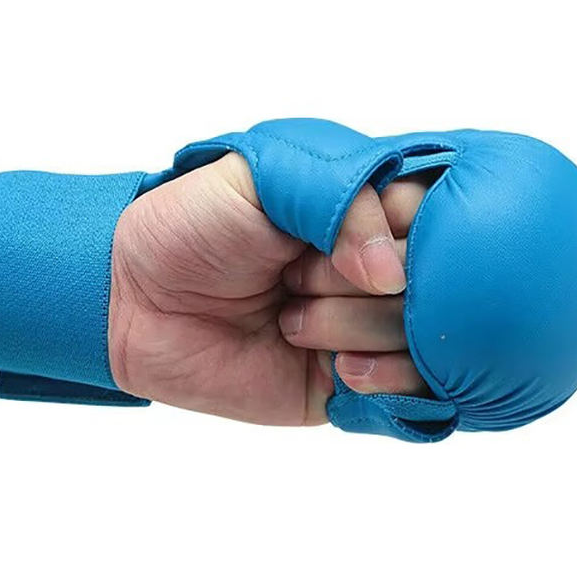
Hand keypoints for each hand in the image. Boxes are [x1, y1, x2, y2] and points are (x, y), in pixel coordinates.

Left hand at [108, 152, 432, 424]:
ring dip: (354, 328)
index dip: (405, 232)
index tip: (348, 241)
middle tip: (293, 277)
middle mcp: (375, 268)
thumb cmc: (195, 224)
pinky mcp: (350, 384)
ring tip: (289, 319)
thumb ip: (342, 199)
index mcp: (364, 209)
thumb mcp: (265, 178)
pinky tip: (339, 371)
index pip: (441, 217)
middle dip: (359, 282)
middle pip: (436, 282)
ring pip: (427, 340)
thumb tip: (394, 274)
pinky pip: (415, 398)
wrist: (135, 298)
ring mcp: (367, 327)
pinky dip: (389, 387)